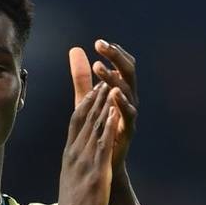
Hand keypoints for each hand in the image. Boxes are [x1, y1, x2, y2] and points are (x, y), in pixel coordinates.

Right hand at [51, 82, 120, 204]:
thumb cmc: (72, 203)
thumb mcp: (72, 175)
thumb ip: (76, 161)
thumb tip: (76, 153)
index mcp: (70, 152)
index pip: (76, 121)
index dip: (85, 102)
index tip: (94, 87)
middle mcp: (75, 151)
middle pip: (83, 117)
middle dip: (95, 95)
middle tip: (104, 75)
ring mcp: (85, 159)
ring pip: (93, 125)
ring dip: (102, 104)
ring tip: (110, 85)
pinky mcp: (96, 170)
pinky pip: (102, 143)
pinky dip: (108, 126)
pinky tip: (114, 112)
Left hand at [69, 40, 138, 169]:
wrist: (102, 162)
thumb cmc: (97, 127)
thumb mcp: (87, 98)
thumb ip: (82, 76)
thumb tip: (75, 49)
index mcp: (121, 89)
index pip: (122, 65)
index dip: (114, 53)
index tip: (98, 42)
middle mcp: (129, 98)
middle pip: (128, 72)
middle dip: (116, 57)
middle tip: (101, 46)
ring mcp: (130, 114)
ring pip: (127, 90)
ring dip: (114, 77)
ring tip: (99, 67)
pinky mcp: (128, 130)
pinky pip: (128, 113)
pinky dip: (122, 102)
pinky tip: (113, 92)